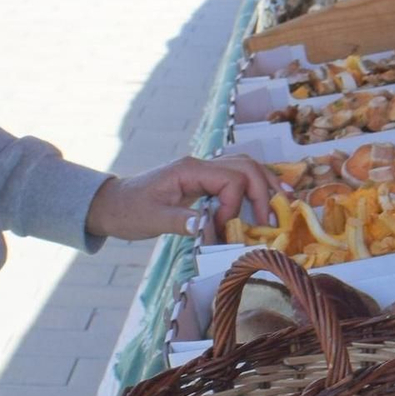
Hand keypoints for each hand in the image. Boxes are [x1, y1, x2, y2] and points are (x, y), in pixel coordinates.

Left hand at [85, 155, 285, 243]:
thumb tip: (206, 227)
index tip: (225, 230)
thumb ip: (180, 221)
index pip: (230, 179)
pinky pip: (236, 178)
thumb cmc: (128, 210)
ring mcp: (203, 171)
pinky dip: (254, 187)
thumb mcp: (151, 219)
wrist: (111, 204)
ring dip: (264, 185)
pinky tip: (267, 200)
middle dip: (263, 191)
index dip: (235, 206)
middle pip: (246, 167)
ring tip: (282, 206)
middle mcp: (200, 165)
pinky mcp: (203, 181)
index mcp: (189, 169)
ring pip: (245, 168)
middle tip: (271, 221)